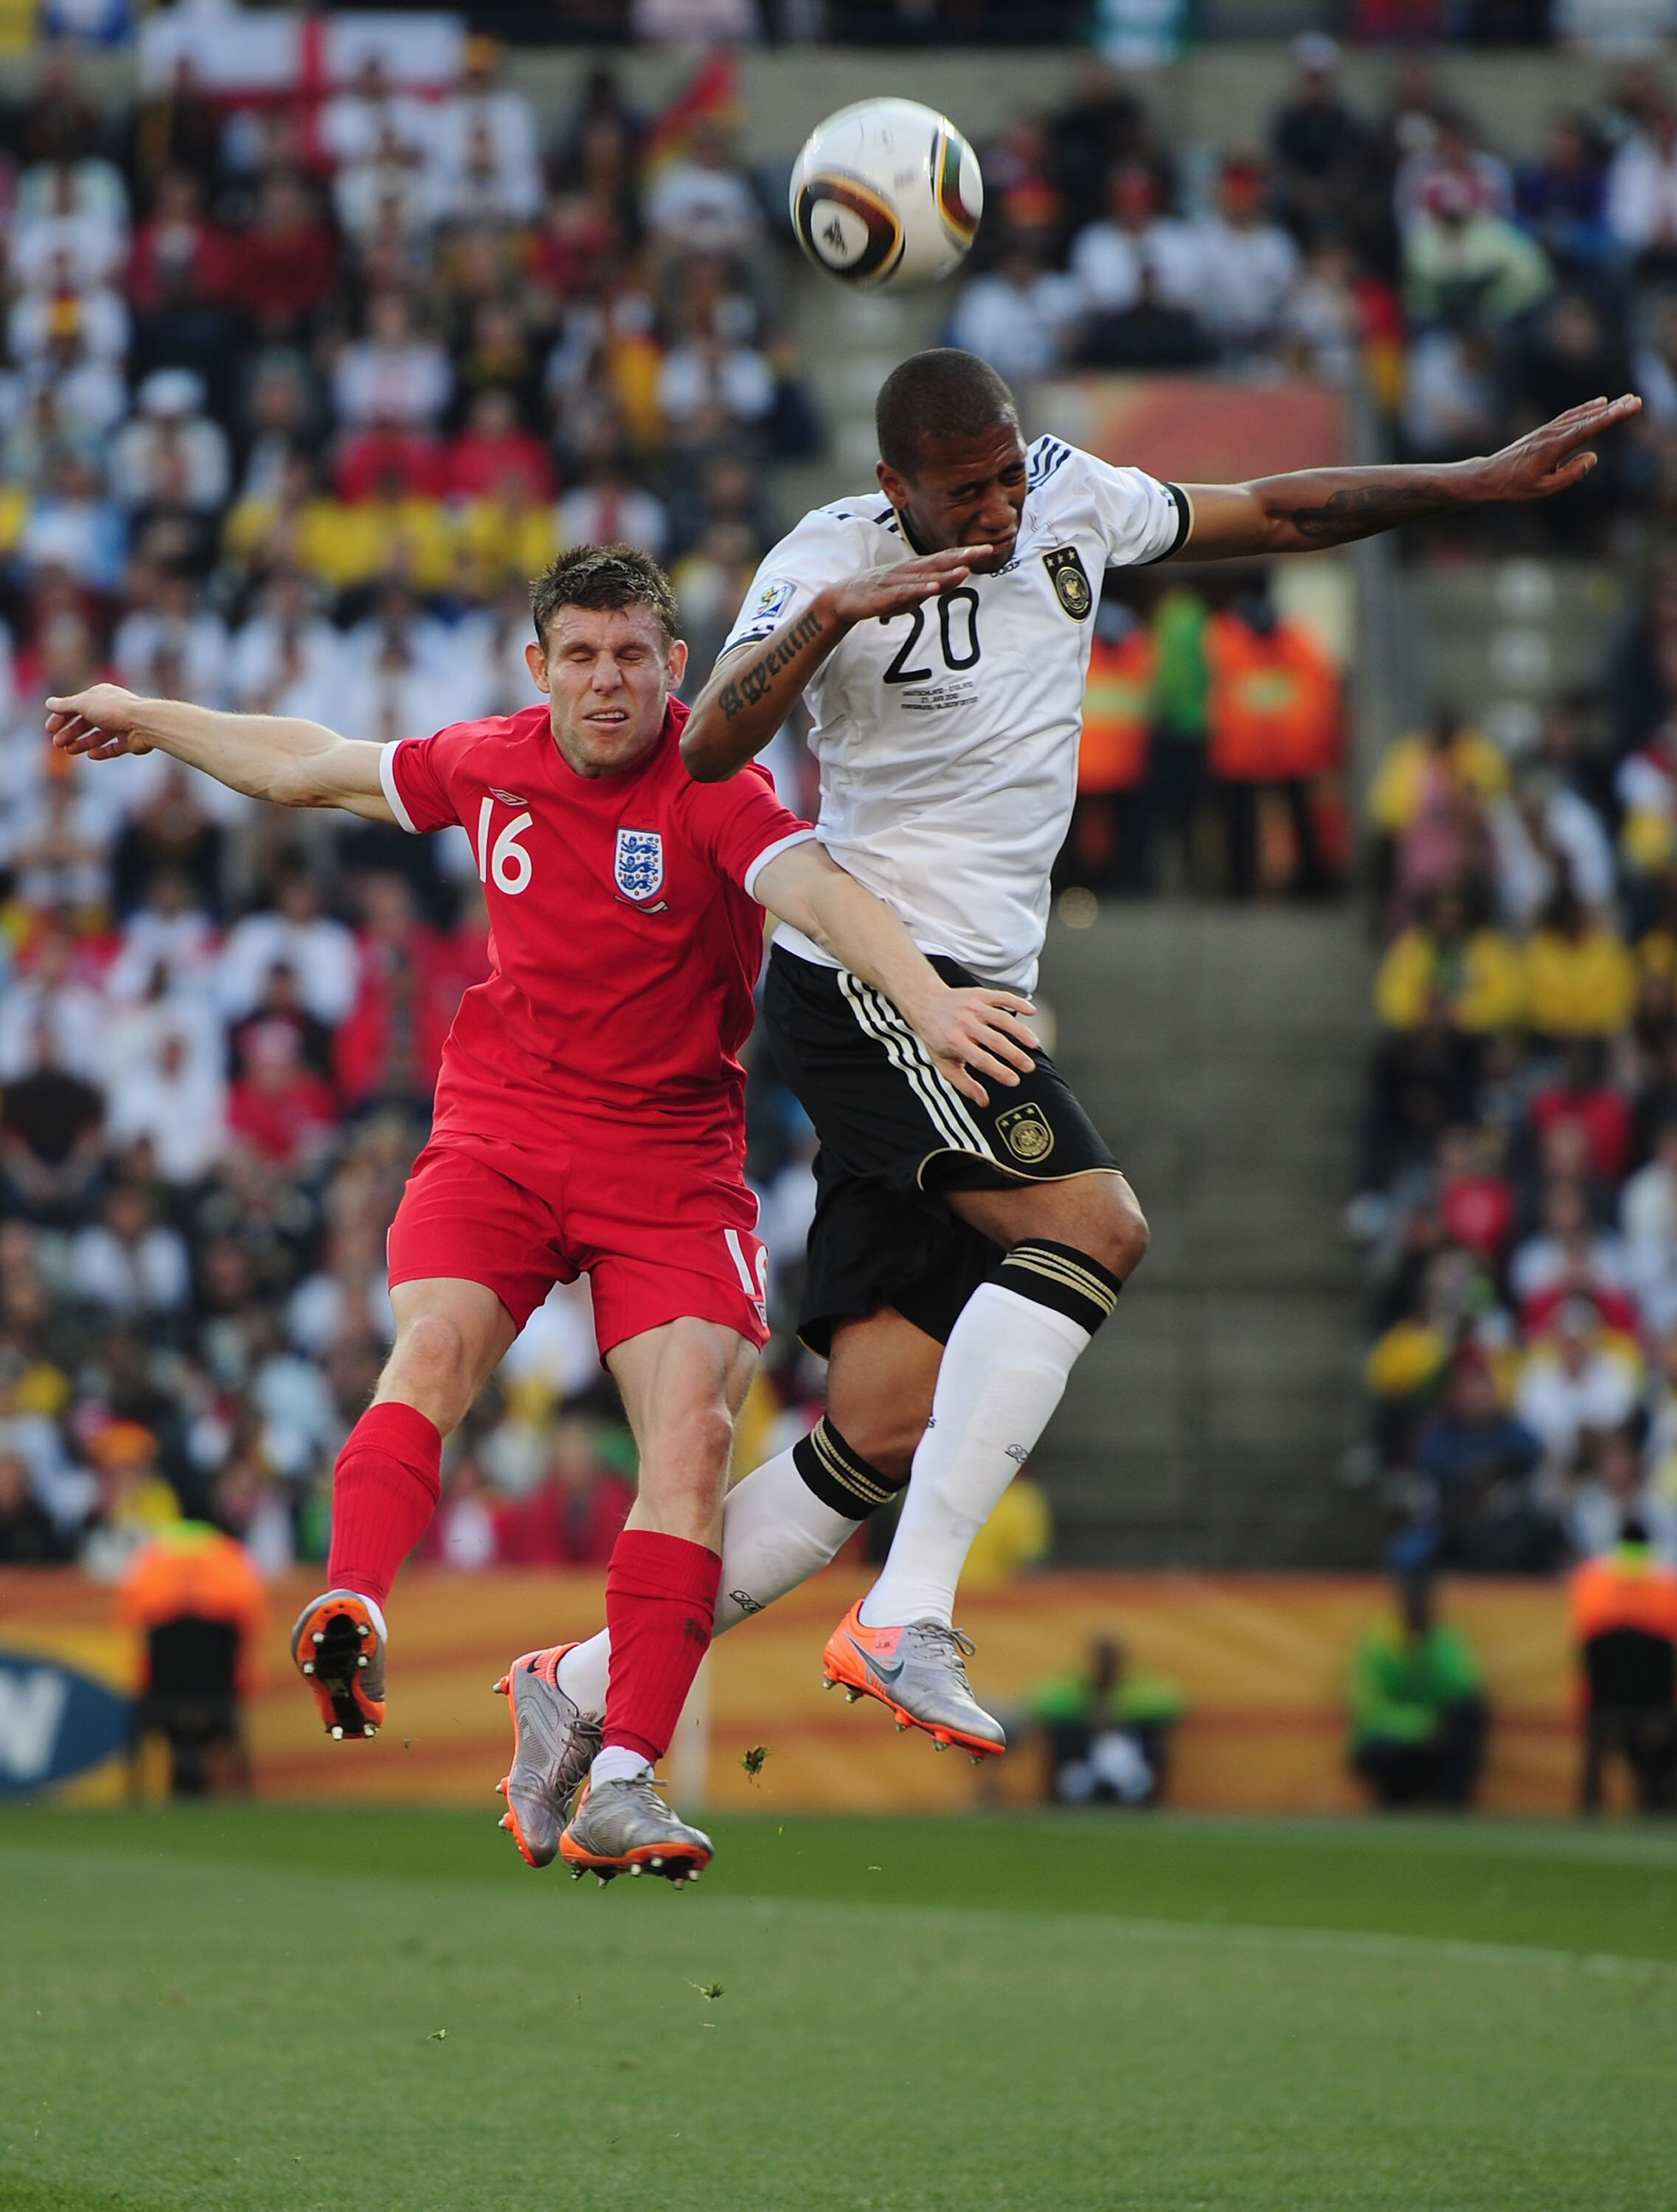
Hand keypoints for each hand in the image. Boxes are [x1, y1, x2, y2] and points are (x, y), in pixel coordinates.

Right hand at [45, 684, 151, 759]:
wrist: (145, 723)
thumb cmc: (114, 710)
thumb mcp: (84, 704)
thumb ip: (66, 705)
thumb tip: (49, 703)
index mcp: (101, 696)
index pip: (76, 706)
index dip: (61, 717)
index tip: (49, 729)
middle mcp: (111, 709)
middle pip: (86, 722)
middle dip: (70, 732)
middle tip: (57, 743)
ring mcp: (122, 726)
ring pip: (98, 736)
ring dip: (83, 743)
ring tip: (70, 750)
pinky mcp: (130, 741)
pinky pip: (113, 748)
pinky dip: (102, 751)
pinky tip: (91, 755)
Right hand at [827, 545, 990, 627]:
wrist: (843, 599)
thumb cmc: (879, 594)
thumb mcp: (910, 591)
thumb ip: (931, 586)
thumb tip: (954, 580)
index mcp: (915, 568)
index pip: (945, 559)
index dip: (966, 553)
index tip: (989, 548)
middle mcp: (908, 570)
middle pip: (939, 562)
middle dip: (963, 556)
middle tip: (985, 549)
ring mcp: (896, 581)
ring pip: (925, 576)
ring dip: (946, 573)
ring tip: (966, 568)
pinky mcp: (884, 595)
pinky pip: (904, 592)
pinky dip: (919, 589)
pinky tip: (932, 588)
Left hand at [901, 984, 1039, 1106]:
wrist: (925, 1002)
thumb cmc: (936, 1036)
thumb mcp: (944, 1063)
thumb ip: (964, 1083)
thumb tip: (983, 1101)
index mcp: (954, 1041)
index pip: (980, 1059)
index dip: (998, 1071)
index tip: (1014, 1081)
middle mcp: (965, 1023)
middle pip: (994, 1040)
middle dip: (1014, 1055)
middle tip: (1029, 1067)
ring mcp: (973, 1006)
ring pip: (1002, 1018)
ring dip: (1021, 1031)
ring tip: (1035, 1045)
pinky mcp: (980, 994)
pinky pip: (1002, 997)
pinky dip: (1018, 1002)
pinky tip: (1032, 1012)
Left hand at [1472, 393, 1641, 502]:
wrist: (1488, 476)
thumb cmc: (1514, 487)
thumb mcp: (1543, 489)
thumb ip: (1570, 474)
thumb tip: (1592, 457)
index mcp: (1552, 449)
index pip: (1587, 430)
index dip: (1610, 418)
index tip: (1628, 407)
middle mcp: (1551, 435)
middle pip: (1587, 419)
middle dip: (1613, 410)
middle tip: (1635, 400)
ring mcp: (1547, 431)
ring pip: (1579, 415)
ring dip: (1603, 408)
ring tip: (1624, 400)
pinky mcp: (1544, 431)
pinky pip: (1570, 417)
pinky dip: (1586, 409)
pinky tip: (1599, 403)